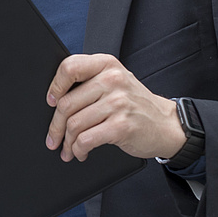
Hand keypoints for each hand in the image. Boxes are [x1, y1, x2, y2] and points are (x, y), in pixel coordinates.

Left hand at [45, 54, 185, 161]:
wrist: (167, 125)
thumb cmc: (135, 104)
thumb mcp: (116, 80)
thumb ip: (90, 81)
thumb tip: (55, 98)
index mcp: (106, 64)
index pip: (70, 67)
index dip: (55, 86)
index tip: (50, 101)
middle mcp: (112, 79)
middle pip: (67, 102)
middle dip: (55, 126)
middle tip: (52, 138)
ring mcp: (118, 102)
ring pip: (74, 123)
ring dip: (67, 142)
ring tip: (67, 149)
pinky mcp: (122, 125)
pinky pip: (87, 139)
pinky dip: (78, 149)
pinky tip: (80, 152)